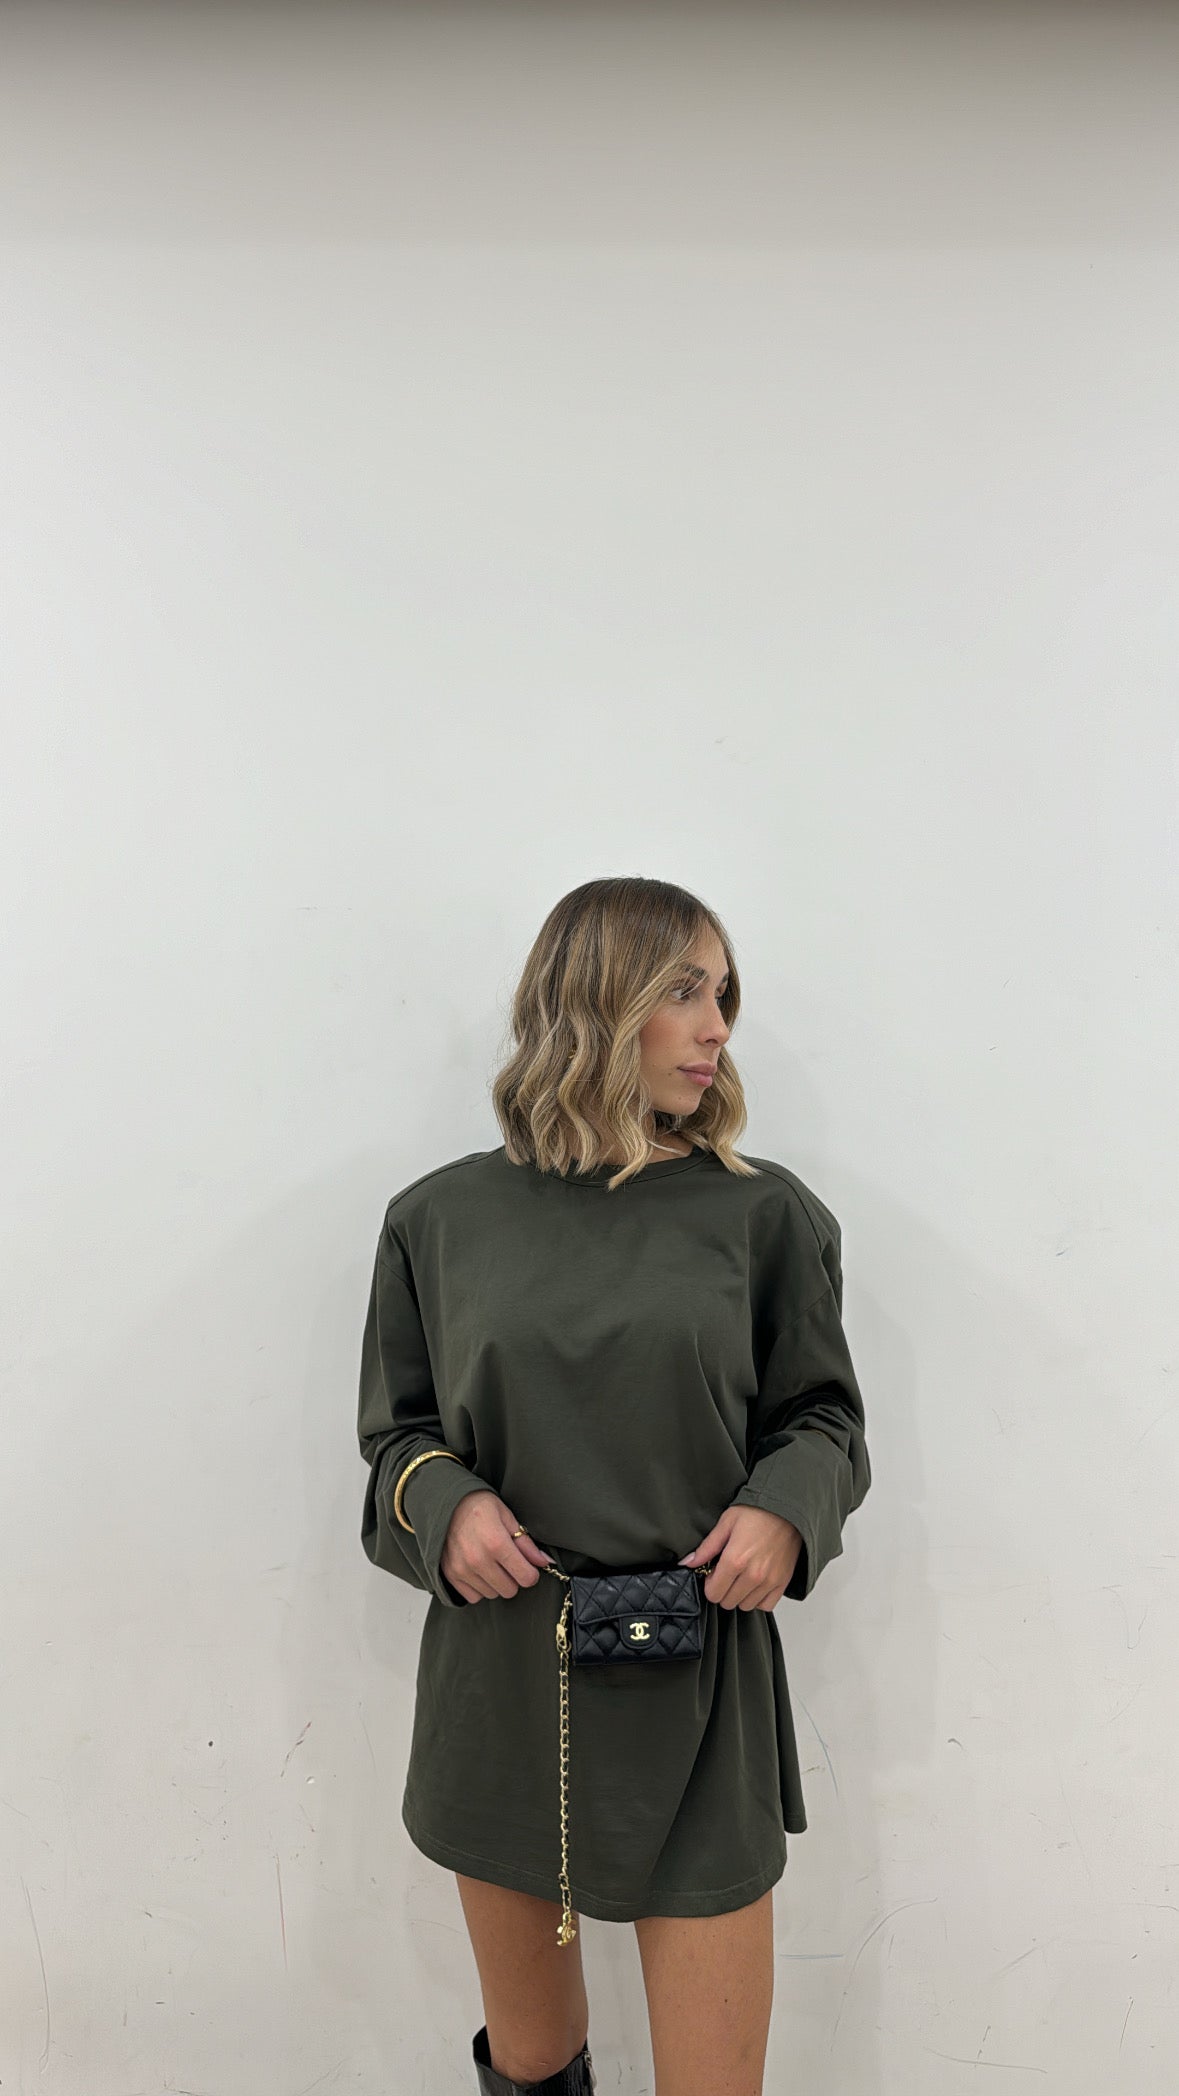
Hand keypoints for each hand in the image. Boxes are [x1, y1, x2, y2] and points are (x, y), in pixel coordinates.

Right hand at [440, 1493, 555, 1604]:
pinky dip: (479, 1587)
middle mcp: (478, 1560)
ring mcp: (462, 1569)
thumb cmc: (479, 1506)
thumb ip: (525, 1543)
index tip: (527, 1566)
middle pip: (510, 1590)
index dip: (531, 1573)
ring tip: (491, 1562)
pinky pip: (474, 1597)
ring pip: (492, 1594)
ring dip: (496, 1583)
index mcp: (497, 1543)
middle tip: (507, 1562)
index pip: (526, 1578)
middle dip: (513, 1578)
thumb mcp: (507, 1516)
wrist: (446, 1504)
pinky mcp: (451, 1575)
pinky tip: (478, 1570)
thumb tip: (544, 1562)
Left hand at [678, 1505, 801, 1610]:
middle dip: (723, 1590)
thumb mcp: (726, 1523)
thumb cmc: (758, 1512)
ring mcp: (769, 1581)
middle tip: (728, 1572)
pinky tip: (755, 1584)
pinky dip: (758, 1598)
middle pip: (727, 1602)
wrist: (788, 1509)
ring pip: (745, 1606)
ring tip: (742, 1576)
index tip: (714, 1572)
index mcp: (735, 1560)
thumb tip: (688, 1563)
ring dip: (740, 1595)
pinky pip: (765, 1605)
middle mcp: (753, 1575)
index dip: (710, 1584)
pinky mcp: (782, 1582)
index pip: (713, 1593)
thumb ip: (707, 1547)